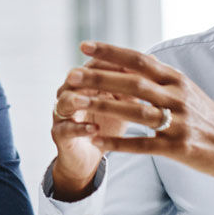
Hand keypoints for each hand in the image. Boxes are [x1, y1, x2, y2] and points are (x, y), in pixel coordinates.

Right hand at [51, 55, 140, 198]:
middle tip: (107, 76)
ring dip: (77, 100)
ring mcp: (62, 114)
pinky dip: (80, 128)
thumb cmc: (106, 124)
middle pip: (75, 79)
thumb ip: (132, 83)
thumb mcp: (121, 102)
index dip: (109, 63)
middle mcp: (69, 94)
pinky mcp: (59, 134)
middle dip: (89, 77)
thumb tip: (154, 59)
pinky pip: (65, 129)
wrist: (89, 155)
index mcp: (84, 83)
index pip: (93, 65)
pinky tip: (93, 129)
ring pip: (65, 102)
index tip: (130, 65)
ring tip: (89, 102)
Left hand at [65, 41, 213, 199]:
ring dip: (102, 107)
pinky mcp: (178, 148)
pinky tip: (95, 140)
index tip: (84, 45)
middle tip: (70, 75)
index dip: (110, 52)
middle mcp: (177, 97)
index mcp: (177, 80)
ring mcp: (178, 122)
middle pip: (132, 83)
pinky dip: (117, 142)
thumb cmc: (208, 119)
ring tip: (74, 105)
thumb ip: (159, 79)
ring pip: (134, 111)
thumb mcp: (187, 91)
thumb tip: (129, 63)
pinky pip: (142, 144)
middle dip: (98, 78)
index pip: (139, 60)